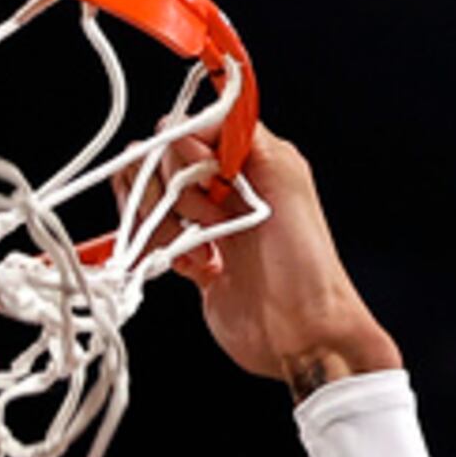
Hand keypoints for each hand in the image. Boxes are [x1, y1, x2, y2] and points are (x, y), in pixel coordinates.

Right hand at [170, 124, 402, 395]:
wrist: (302, 333)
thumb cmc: (305, 263)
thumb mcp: (285, 179)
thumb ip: (240, 138)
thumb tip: (186, 123)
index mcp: (251, 158)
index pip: (189, 128)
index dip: (183, 148)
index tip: (201, 176)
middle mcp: (227, 186)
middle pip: (160, 163)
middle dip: (168, 189)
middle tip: (205, 218)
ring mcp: (207, 224)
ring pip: (150, 201)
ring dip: (163, 224)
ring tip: (198, 249)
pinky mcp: (194, 260)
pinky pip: (153, 241)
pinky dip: (163, 252)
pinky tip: (198, 267)